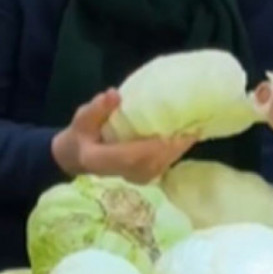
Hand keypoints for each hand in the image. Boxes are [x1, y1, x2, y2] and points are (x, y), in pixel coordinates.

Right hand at [50, 89, 197, 183]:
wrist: (76, 159)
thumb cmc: (80, 137)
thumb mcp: (81, 120)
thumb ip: (96, 109)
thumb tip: (114, 94)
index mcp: (103, 160)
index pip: (134, 155)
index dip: (157, 145)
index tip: (177, 131)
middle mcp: (123, 173)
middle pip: (155, 162)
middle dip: (176, 145)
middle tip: (196, 125)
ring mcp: (135, 178)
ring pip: (162, 165)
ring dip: (179, 148)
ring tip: (196, 129)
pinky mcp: (144, 177)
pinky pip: (162, 165)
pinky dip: (175, 152)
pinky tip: (186, 138)